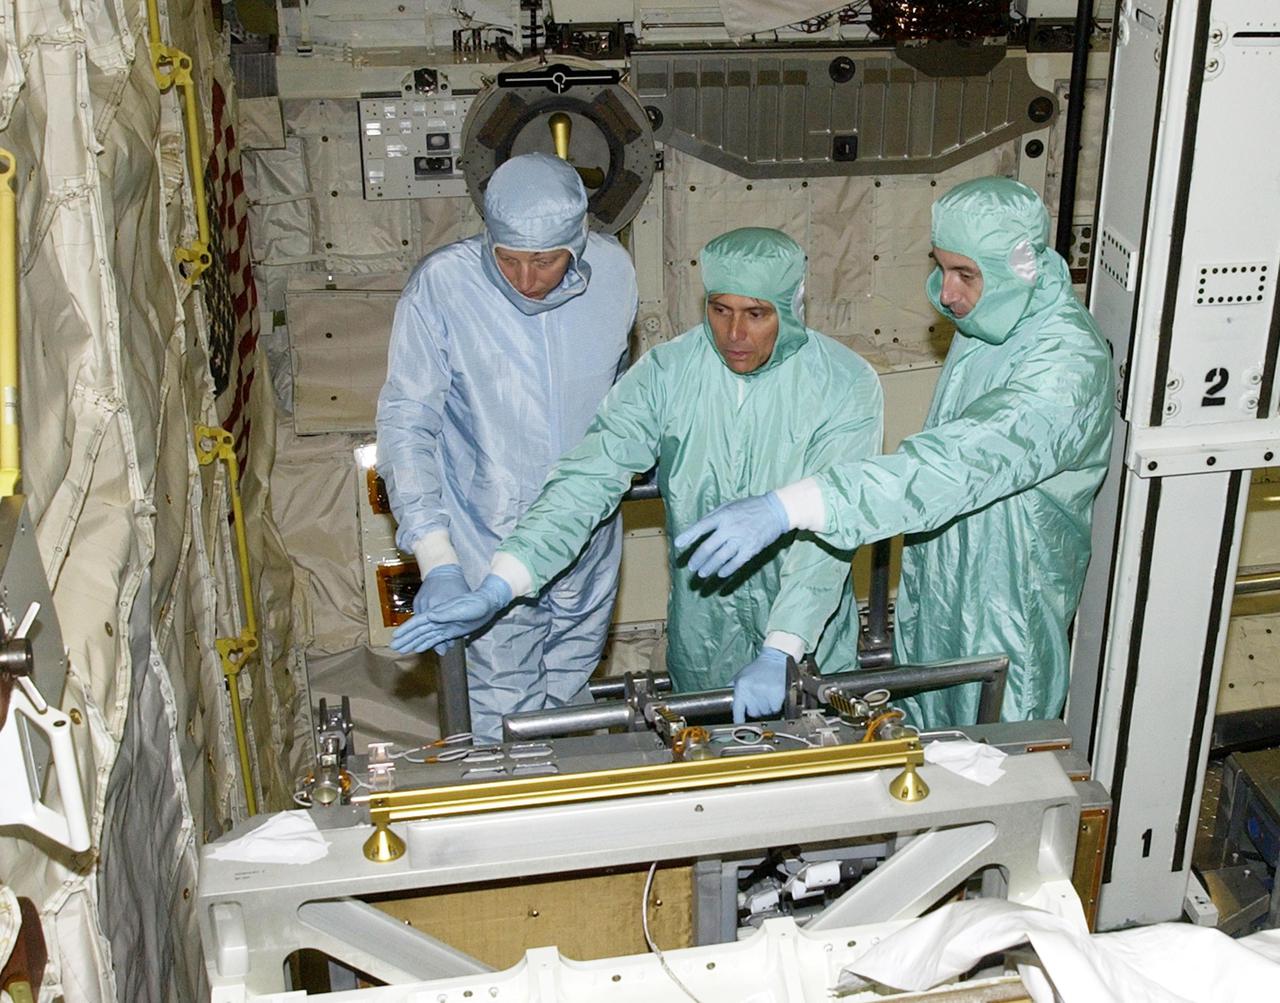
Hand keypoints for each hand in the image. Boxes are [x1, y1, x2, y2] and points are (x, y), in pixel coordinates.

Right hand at [390, 575, 512, 653]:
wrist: (486, 599)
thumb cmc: (475, 602)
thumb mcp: (462, 606)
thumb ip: (447, 613)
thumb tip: (431, 617)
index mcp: (438, 611)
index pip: (419, 621)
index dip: (407, 628)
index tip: (396, 635)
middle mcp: (438, 618)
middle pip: (419, 629)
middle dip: (406, 638)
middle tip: (394, 647)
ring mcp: (443, 624)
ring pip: (425, 634)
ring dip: (413, 642)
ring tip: (402, 650)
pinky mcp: (450, 629)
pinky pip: (434, 637)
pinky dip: (426, 643)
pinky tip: (419, 648)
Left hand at [674, 493, 789, 578]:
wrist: (775, 511)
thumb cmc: (749, 507)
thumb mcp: (729, 505)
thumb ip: (713, 516)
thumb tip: (698, 528)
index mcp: (723, 515)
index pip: (702, 526)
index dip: (688, 535)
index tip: (678, 544)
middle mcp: (730, 528)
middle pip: (709, 547)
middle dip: (698, 559)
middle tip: (691, 567)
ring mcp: (741, 539)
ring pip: (720, 558)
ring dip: (709, 567)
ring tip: (702, 574)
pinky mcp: (751, 549)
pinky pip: (736, 562)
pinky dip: (727, 569)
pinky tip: (720, 574)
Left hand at [731, 647, 789, 722]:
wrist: (775, 659)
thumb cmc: (758, 668)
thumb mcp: (741, 675)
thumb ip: (732, 687)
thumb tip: (723, 699)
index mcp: (741, 687)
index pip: (737, 710)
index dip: (739, 720)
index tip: (739, 727)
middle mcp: (752, 691)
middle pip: (753, 713)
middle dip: (757, 709)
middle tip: (760, 698)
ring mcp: (765, 692)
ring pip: (765, 712)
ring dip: (767, 707)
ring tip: (768, 694)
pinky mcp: (777, 694)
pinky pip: (776, 709)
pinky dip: (776, 705)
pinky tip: (775, 695)